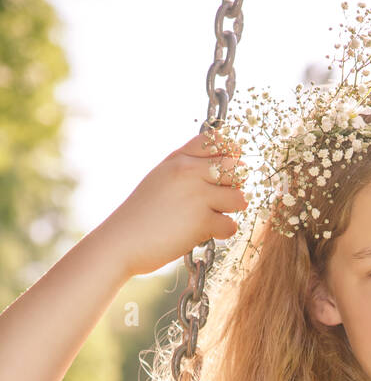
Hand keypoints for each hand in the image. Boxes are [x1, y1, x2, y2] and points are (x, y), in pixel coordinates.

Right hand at [104, 132, 248, 278]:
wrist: (122, 241)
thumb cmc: (142, 214)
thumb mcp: (161, 180)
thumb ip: (187, 170)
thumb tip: (224, 167)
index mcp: (178, 159)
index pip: (216, 140)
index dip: (228, 154)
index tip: (224, 172)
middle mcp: (188, 171)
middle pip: (234, 167)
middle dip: (234, 185)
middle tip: (219, 200)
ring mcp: (196, 195)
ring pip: (238, 197)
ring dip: (231, 211)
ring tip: (213, 217)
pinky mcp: (202, 221)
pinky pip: (231, 224)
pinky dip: (223, 232)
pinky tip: (206, 233)